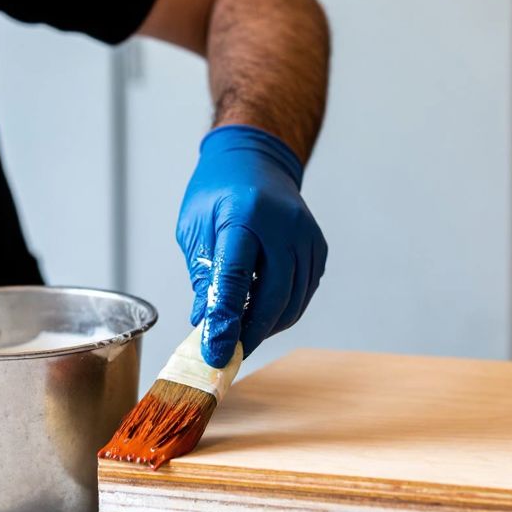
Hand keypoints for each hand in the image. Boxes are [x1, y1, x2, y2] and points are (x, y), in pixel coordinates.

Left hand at [177, 125, 326, 367]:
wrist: (256, 159)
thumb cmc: (217, 191)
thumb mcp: (194, 228)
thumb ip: (203, 275)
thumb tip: (206, 323)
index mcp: (243, 215)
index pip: (235, 277)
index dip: (225, 320)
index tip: (215, 352)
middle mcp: (282, 225)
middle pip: (273, 295)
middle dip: (250, 332)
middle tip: (228, 352)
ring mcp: (305, 236)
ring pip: (293, 300)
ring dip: (267, 325)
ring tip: (240, 333)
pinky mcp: (317, 248)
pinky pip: (304, 292)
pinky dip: (283, 310)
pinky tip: (261, 312)